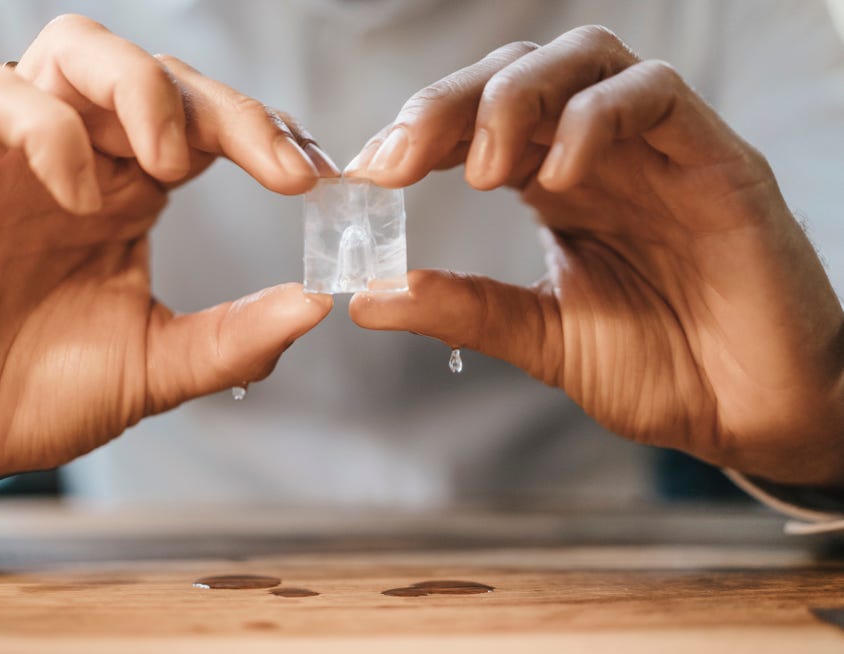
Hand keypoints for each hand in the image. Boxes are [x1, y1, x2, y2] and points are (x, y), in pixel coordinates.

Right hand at [0, 14, 335, 506]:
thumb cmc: (34, 397)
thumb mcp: (157, 368)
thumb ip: (234, 339)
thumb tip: (316, 306)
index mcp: (131, 199)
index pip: (208, 127)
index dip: (268, 135)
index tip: (320, 177)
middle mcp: (82, 165)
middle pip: (159, 75)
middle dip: (232, 110)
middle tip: (280, 167)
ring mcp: (18, 162)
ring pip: (77, 50)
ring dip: (143, 90)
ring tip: (173, 164)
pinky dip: (49, 130)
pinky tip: (81, 198)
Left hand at [347, 26, 843, 486]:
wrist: (753, 415)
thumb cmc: (661, 370)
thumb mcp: (543, 337)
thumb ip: (464, 310)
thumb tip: (367, 297)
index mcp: (558, 186)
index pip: (476, 122)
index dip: (416, 134)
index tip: (364, 174)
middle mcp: (603, 154)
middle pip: (517, 72)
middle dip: (446, 104)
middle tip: (395, 162)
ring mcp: (660, 150)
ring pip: (584, 59)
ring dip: (515, 98)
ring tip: (480, 173)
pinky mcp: (717, 159)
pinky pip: (655, 95)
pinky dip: (597, 119)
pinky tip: (559, 178)